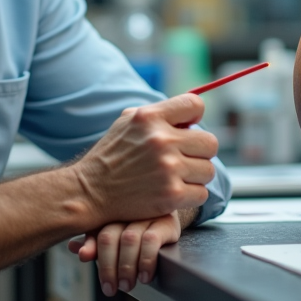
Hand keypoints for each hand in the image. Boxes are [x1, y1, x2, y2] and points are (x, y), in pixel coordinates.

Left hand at [68, 208, 197, 295]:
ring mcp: (148, 216)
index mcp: (112, 211)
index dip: (90, 246)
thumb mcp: (113, 235)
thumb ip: (93, 241)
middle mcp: (128, 211)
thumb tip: (74, 248)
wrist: (168, 216)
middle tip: (110, 289)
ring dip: (125, 266)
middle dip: (107, 265)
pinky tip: (144, 276)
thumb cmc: (137, 227)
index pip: (96, 230)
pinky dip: (145, 261)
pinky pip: (152, 241)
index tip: (84, 258)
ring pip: (129, 239)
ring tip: (126, 286)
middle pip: (110, 236)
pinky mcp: (167, 223)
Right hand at [70, 94, 215, 225]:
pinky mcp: (172, 195)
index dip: (195, 117)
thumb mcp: (127, 122)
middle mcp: (161, 140)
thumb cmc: (111, 156)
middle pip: (210, 142)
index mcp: (150, 117)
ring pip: (208, 170)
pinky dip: (190, 195)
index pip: (195, 104)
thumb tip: (191, 115)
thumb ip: (158, 114)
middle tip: (183, 159)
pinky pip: (202, 193)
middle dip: (199, 152)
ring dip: (195, 176)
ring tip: (175, 177)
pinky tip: (172, 192)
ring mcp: (168, 168)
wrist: (90, 192)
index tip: (188, 129)